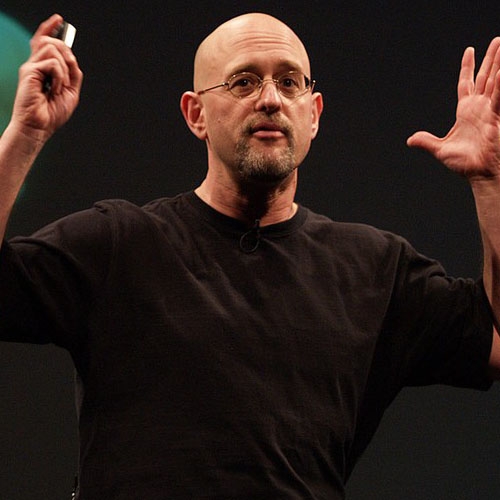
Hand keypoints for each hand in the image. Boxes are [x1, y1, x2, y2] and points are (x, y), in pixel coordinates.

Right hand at [10, 14, 82, 139]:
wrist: (40, 127)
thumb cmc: (52, 114)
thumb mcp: (71, 93)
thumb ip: (73, 75)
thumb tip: (73, 60)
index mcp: (44, 69)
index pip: (44, 42)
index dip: (50, 28)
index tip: (59, 19)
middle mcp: (36, 65)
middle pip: (52, 41)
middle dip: (67, 53)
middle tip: (70, 73)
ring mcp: (31, 67)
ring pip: (53, 49)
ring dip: (64, 69)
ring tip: (60, 87)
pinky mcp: (29, 71)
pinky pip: (53, 63)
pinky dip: (60, 77)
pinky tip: (55, 89)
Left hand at [407, 37, 499, 180]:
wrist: (477, 173)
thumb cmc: (463, 163)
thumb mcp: (439, 149)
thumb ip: (426, 141)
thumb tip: (410, 140)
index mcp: (466, 111)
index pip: (467, 83)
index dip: (468, 67)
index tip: (470, 50)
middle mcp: (479, 107)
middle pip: (485, 77)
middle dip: (491, 59)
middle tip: (496, 41)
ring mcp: (489, 111)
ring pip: (495, 81)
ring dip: (499, 63)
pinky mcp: (496, 117)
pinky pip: (498, 97)